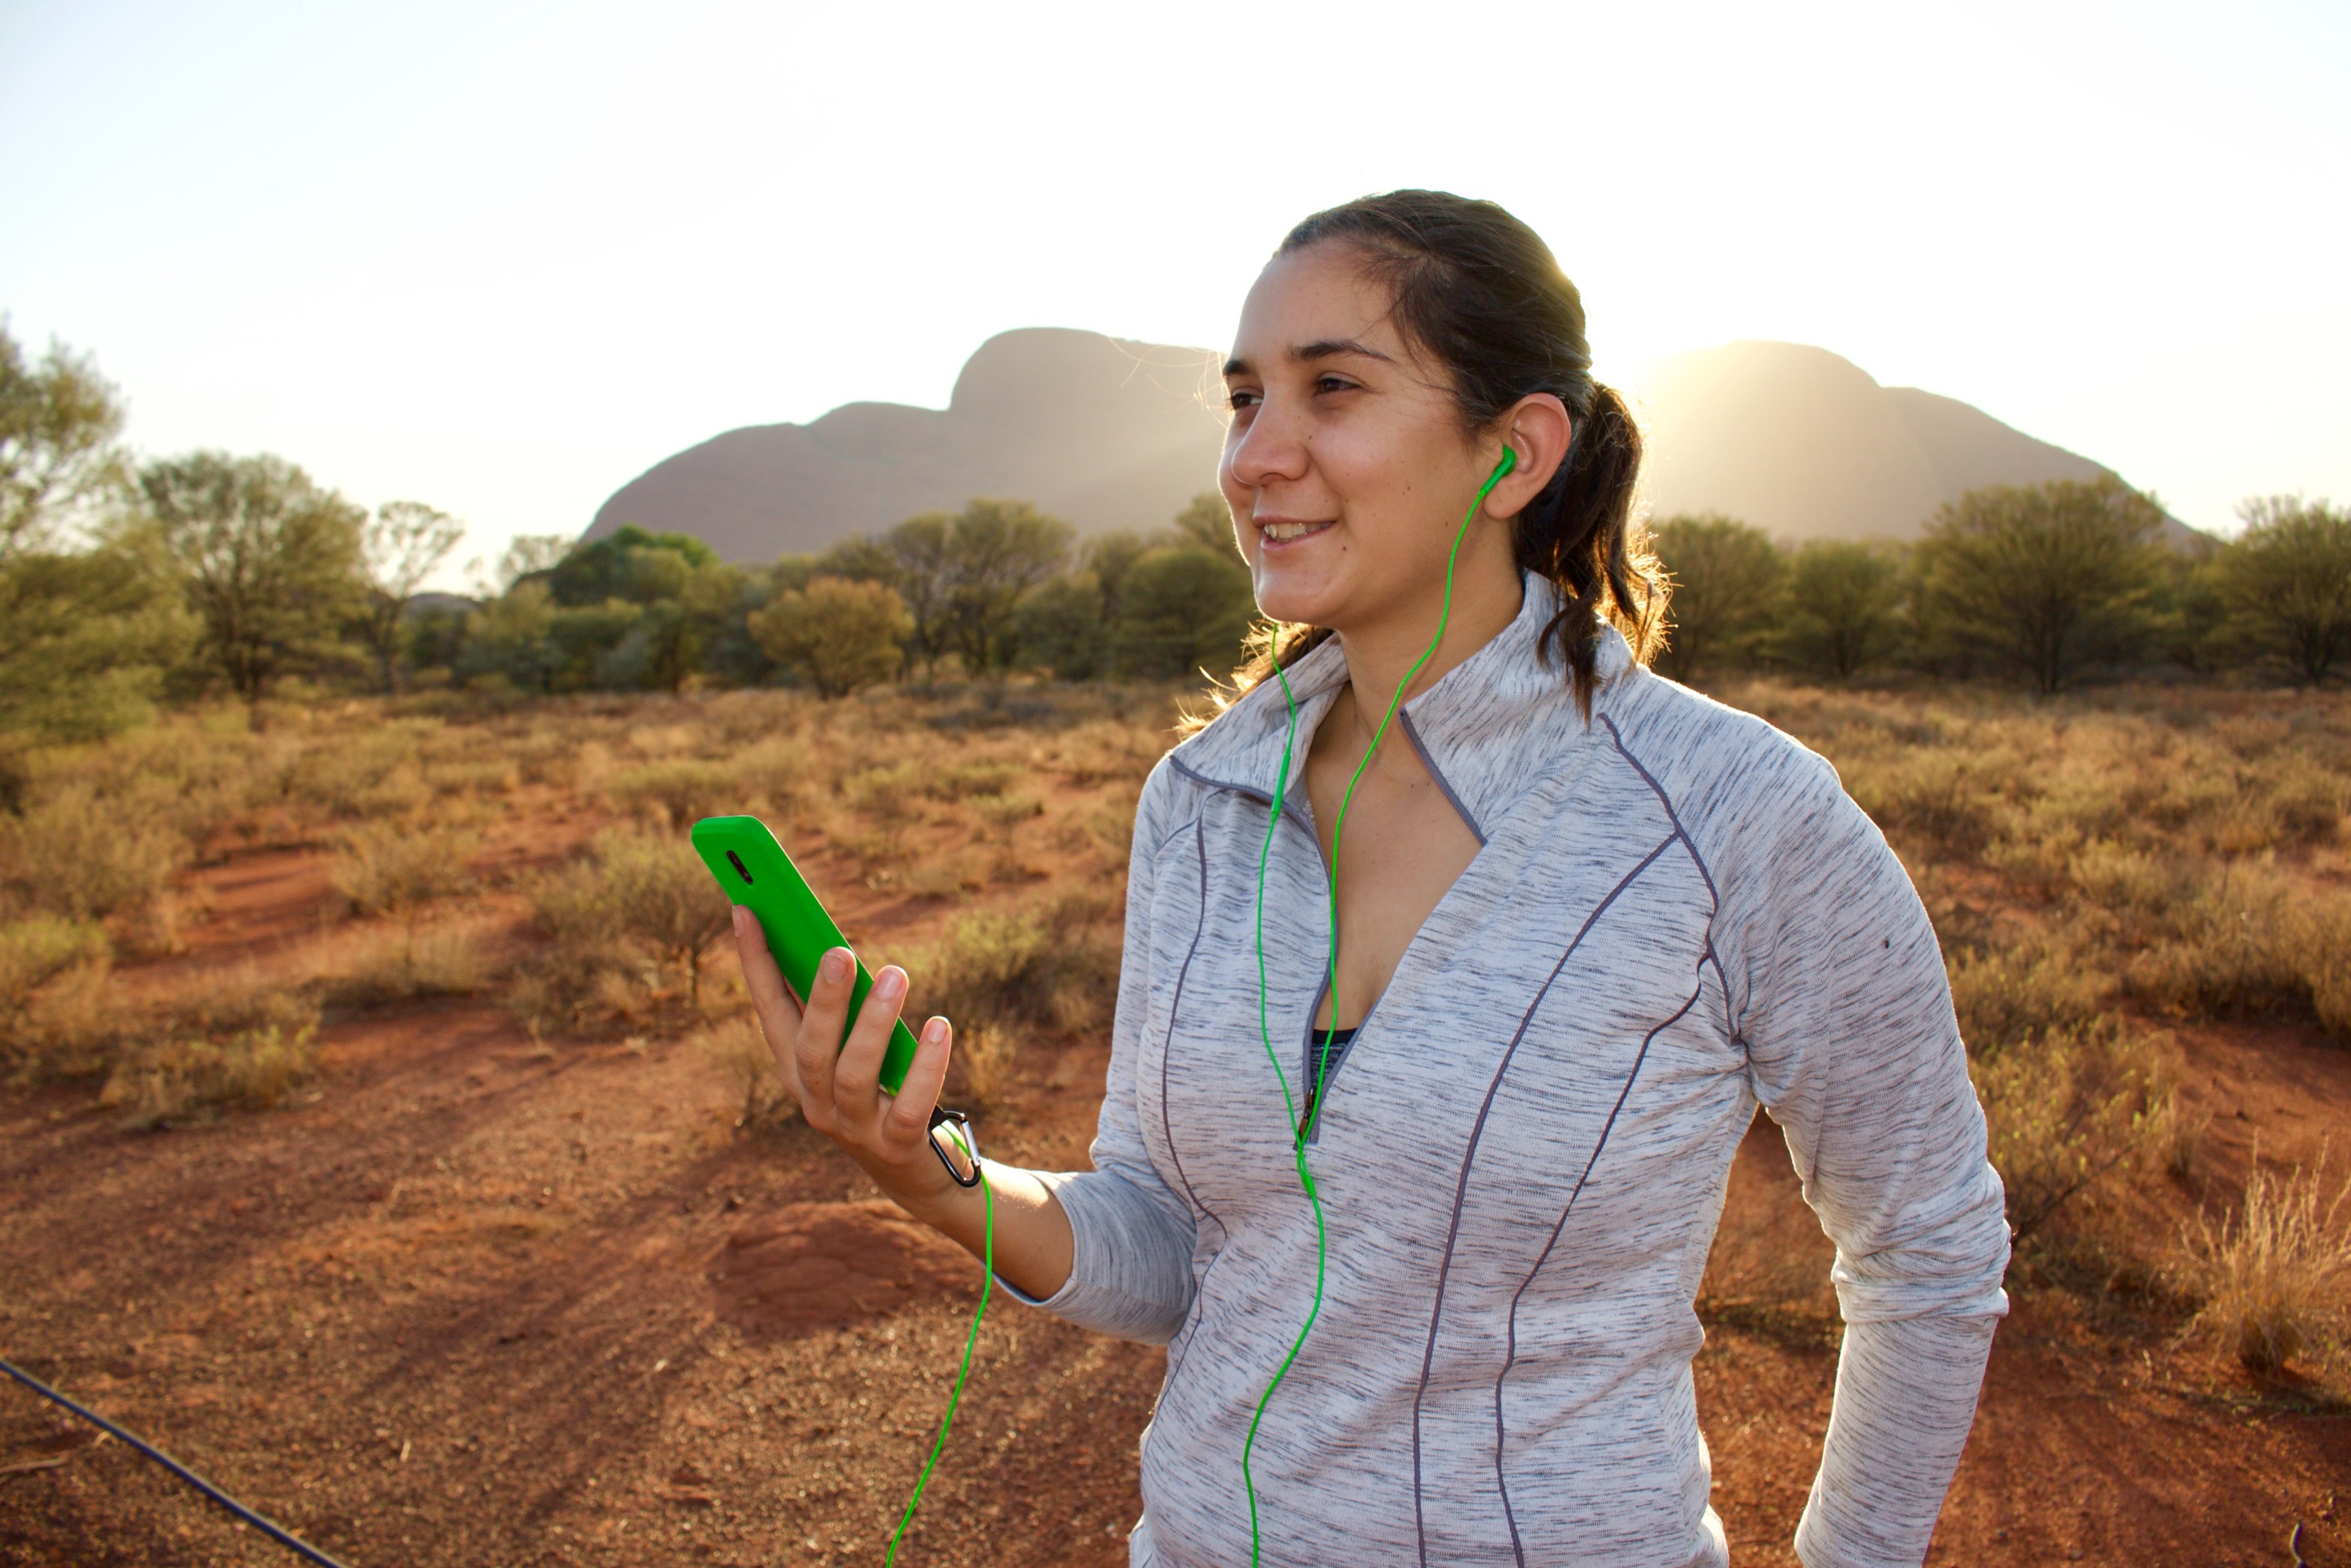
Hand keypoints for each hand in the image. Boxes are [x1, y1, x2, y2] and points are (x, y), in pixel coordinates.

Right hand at [730, 905, 959, 1207]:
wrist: (915, 1172)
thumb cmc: (883, 1090)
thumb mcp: (854, 1046)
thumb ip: (842, 1005)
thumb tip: (832, 943)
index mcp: (797, 1070)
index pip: (768, 1011)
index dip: (754, 963)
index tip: (745, 909)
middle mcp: (817, 1101)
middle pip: (811, 1049)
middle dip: (822, 1000)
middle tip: (840, 951)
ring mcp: (855, 1128)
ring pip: (854, 1075)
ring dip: (874, 1023)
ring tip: (896, 974)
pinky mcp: (899, 1145)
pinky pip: (910, 1106)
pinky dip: (926, 1066)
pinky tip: (940, 1026)